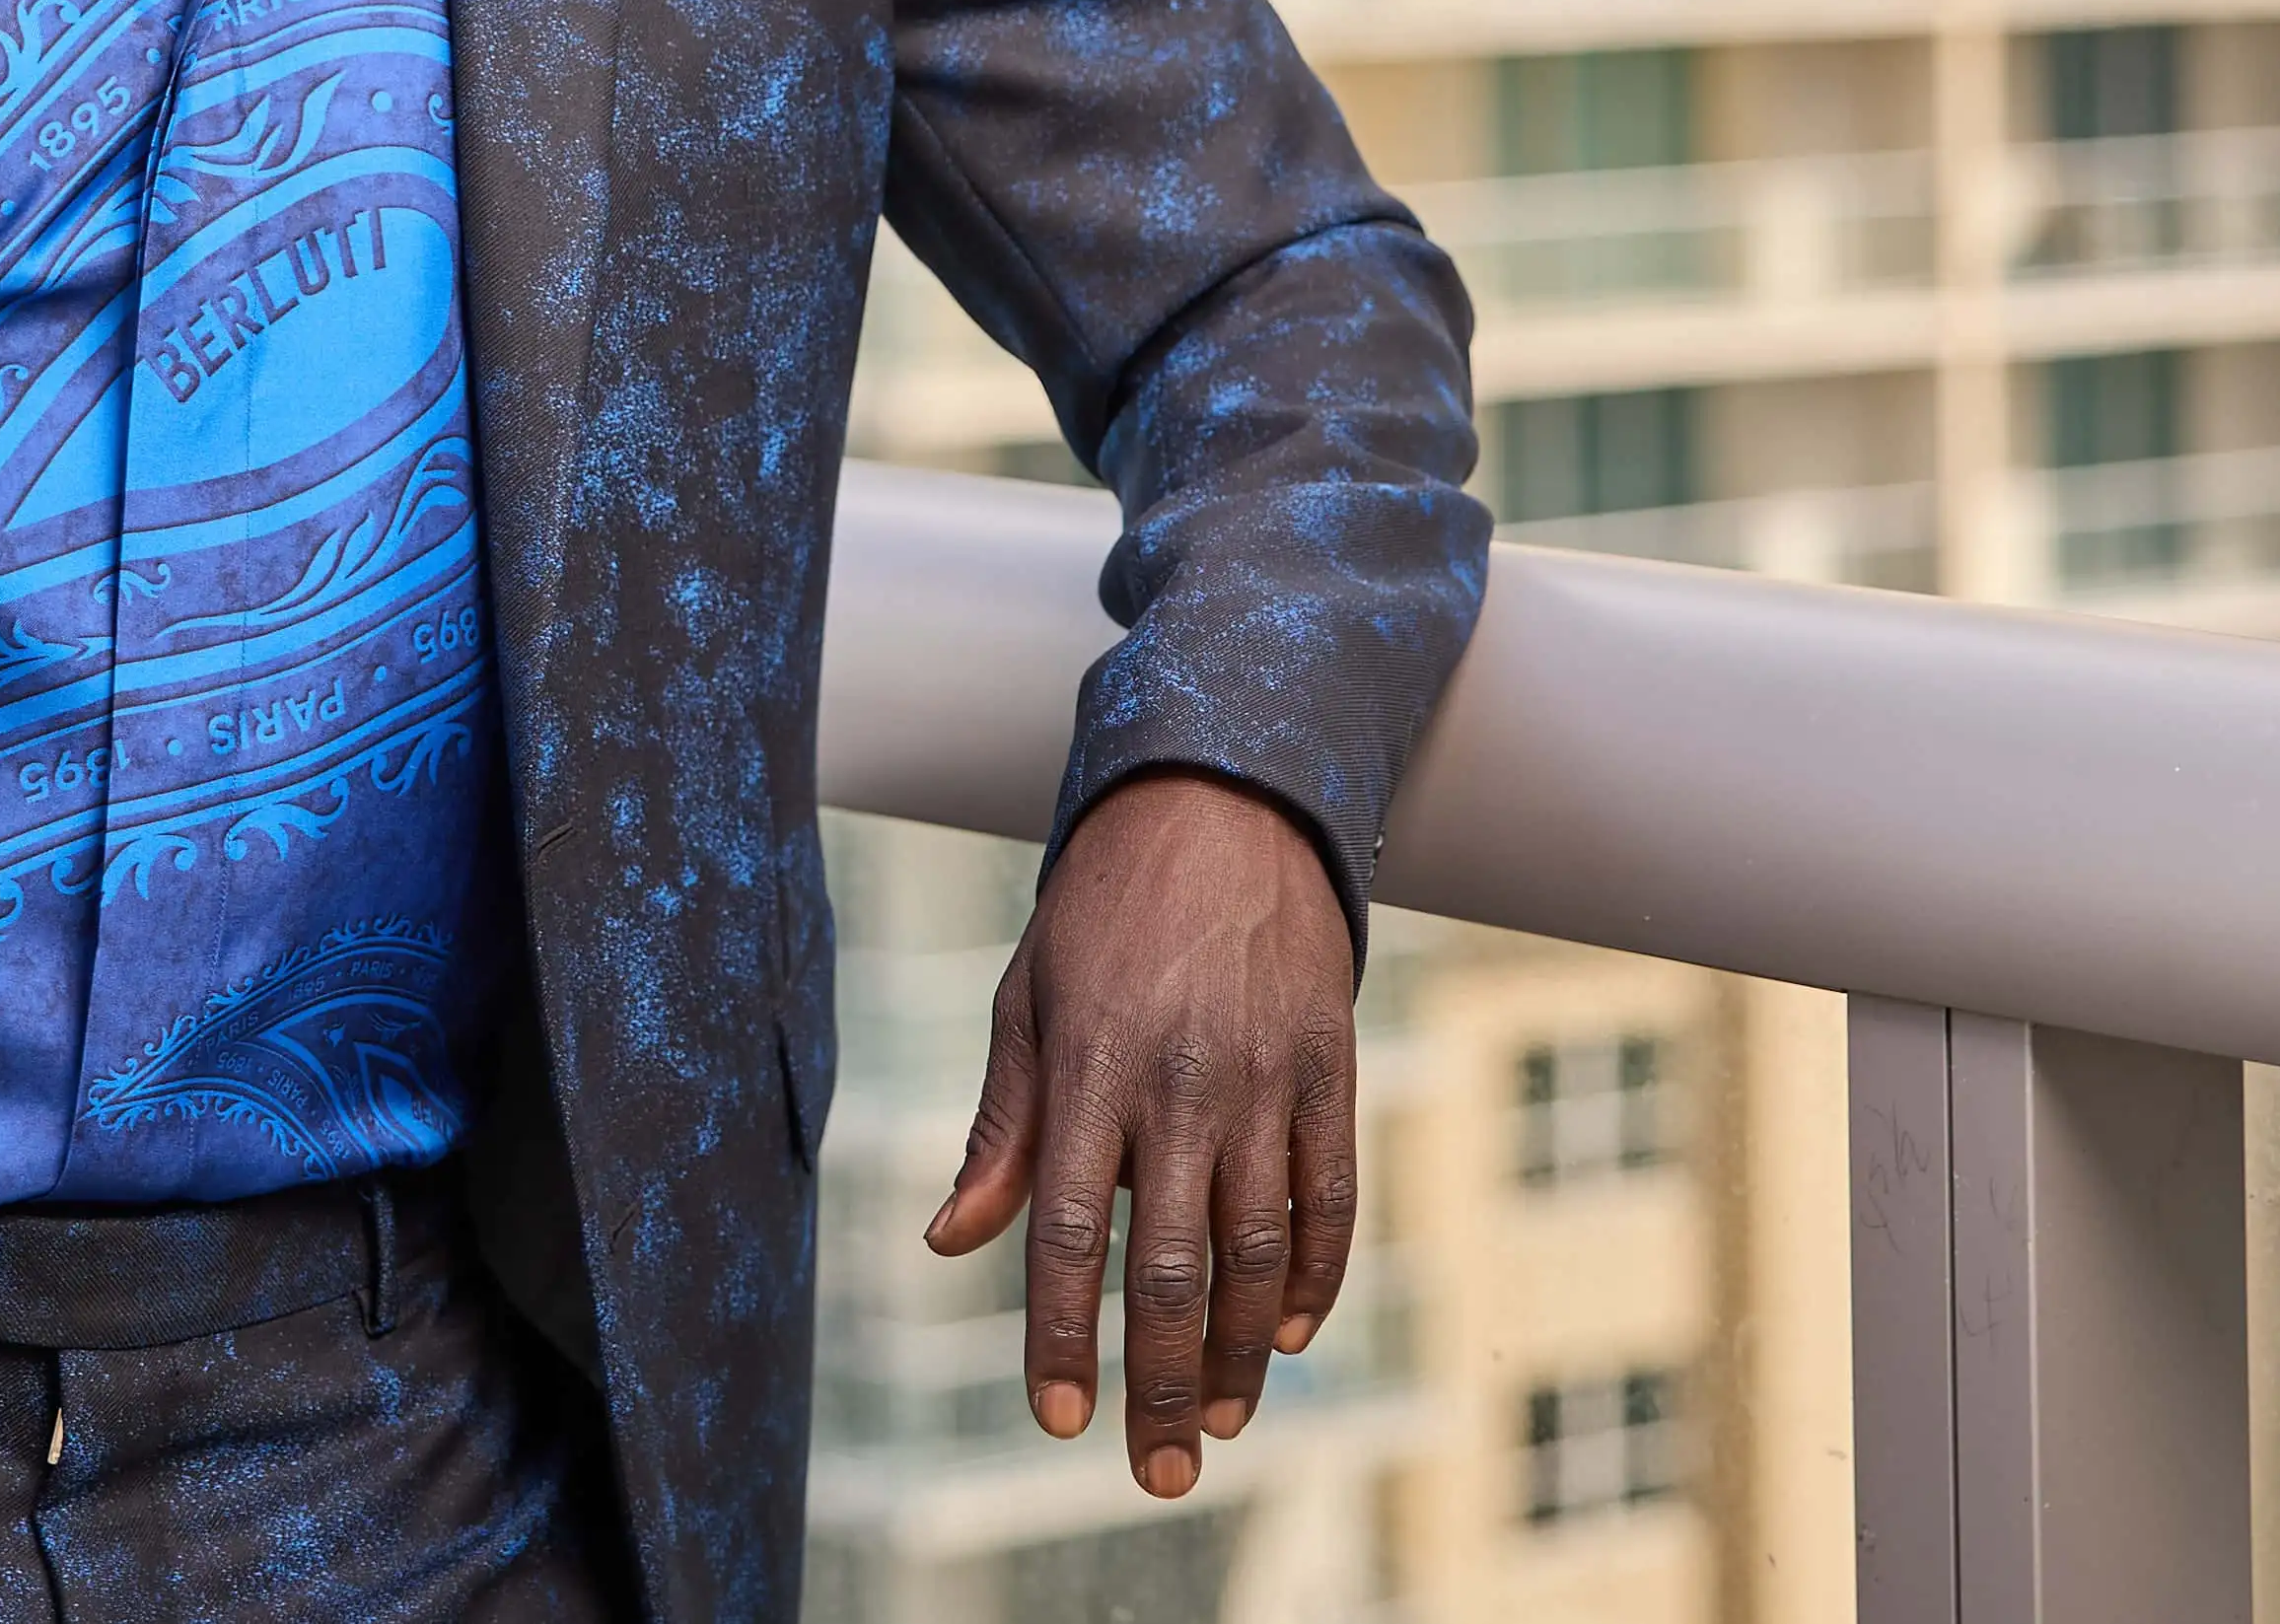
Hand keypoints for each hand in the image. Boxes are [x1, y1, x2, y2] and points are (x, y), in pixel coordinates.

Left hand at [923, 767, 1358, 1498]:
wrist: (1222, 807)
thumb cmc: (1102, 913)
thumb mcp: (1025, 1000)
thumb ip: (999, 1127)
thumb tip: (948, 1237)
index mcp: (1088, 1068)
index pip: (1063, 1231)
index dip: (1060, 1334)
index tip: (1060, 1418)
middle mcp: (1179, 1081)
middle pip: (1172, 1267)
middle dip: (1162, 1384)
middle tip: (1156, 1471)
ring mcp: (1263, 1078)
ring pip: (1260, 1250)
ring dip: (1241, 1352)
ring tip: (1219, 1421)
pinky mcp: (1329, 1068)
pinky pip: (1331, 1196)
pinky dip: (1316, 1276)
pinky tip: (1286, 1334)